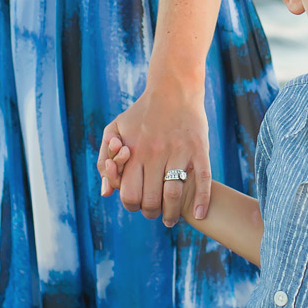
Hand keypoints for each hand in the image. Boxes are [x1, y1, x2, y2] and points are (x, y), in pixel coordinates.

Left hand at [102, 73, 210, 224]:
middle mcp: (154, 153)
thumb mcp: (114, 130)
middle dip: (150, 212)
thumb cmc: (141, 113)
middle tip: (154, 211)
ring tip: (171, 219)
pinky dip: (201, 201)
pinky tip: (198, 214)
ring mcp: (178, 151)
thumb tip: (106, 193)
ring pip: (173, 196)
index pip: (129, 195)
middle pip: (150, 200)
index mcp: (133, 151)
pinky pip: (202, 181)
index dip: (132, 205)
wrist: (173, 88)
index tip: (138, 203)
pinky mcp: (198, 149)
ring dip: (171, 214)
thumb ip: (105, 160)